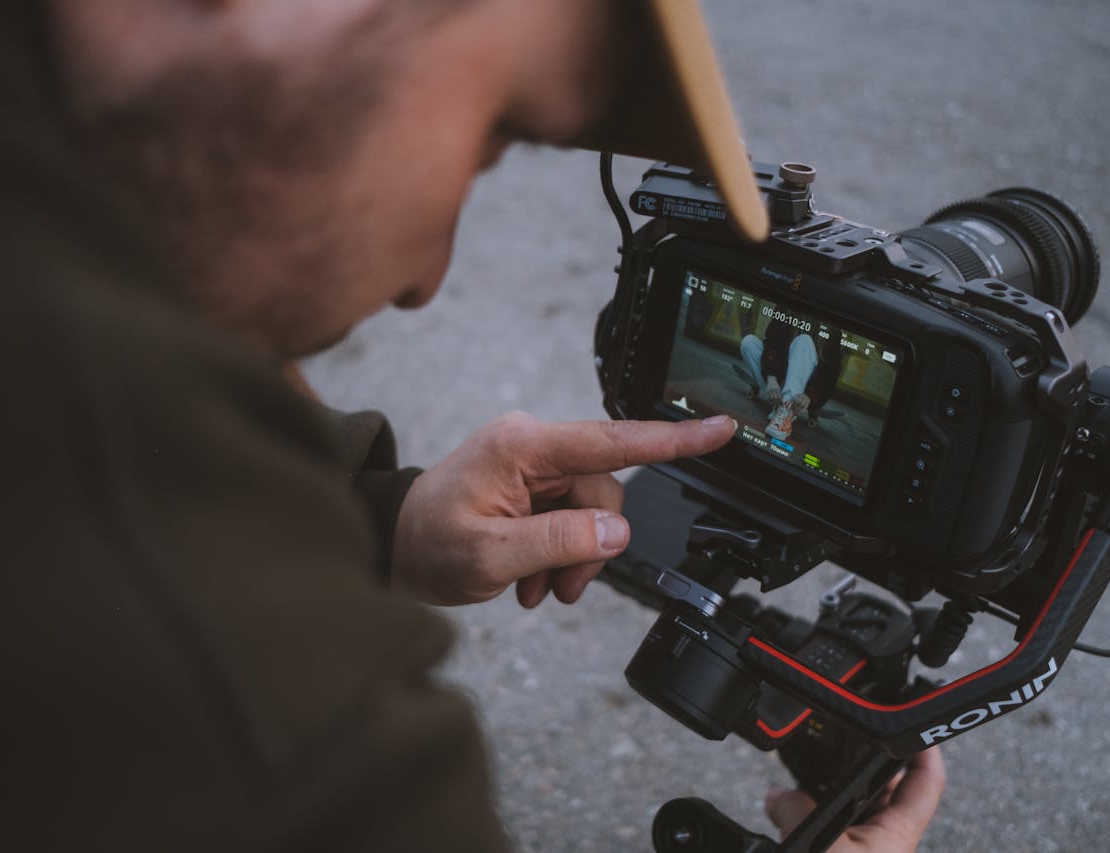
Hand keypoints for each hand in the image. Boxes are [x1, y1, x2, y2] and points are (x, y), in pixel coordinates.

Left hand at [391, 411, 736, 605]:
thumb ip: (559, 542)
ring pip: (590, 511)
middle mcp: (531, 445)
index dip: (671, 439)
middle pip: (602, 492)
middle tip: (560, 588)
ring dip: (572, 557)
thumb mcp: (491, 556)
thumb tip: (615, 531)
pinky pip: (570, 517)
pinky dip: (559, 553)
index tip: (717, 428)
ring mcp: (531, 464)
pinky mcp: (530, 482)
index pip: (611, 441)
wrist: (391, 549)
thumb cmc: (426, 546)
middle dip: (589, 546)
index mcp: (522, 446)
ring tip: (537, 587)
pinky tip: (530, 577)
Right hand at [765, 749, 945, 851]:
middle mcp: (884, 846)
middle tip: (851, 736)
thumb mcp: (823, 847)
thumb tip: (778, 796)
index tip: (919, 724)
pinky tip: (784, 813)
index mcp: (897, 836)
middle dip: (867, 763)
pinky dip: (807, 817)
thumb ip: (798, 812)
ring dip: (831, 791)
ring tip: (809, 770)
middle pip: (887, 793)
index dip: (927, 750)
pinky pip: (826, 833)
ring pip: (852, 813)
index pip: (926, 784)